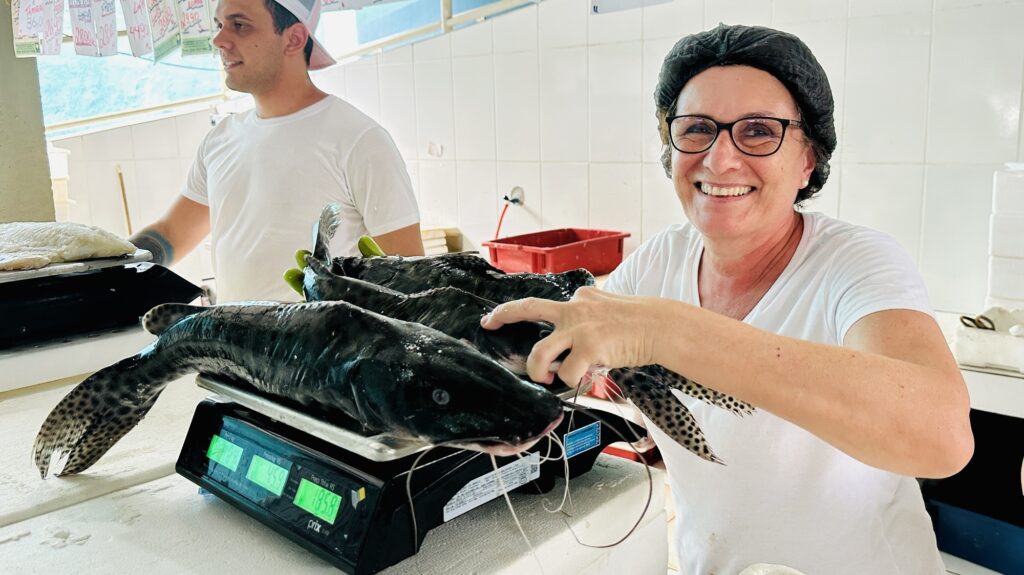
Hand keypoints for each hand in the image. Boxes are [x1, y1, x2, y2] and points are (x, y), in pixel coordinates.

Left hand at [480, 287, 665, 386]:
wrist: (661, 326)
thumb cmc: (639, 321)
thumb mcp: (609, 305)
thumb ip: (589, 312)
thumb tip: (577, 323)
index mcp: (579, 299)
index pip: (541, 304)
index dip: (514, 312)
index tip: (495, 317)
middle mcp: (574, 309)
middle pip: (528, 308)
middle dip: (503, 316)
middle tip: (490, 324)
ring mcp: (580, 328)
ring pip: (541, 354)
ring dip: (539, 371)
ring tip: (548, 378)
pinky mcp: (589, 347)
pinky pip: (568, 373)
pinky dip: (573, 381)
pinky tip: (586, 377)